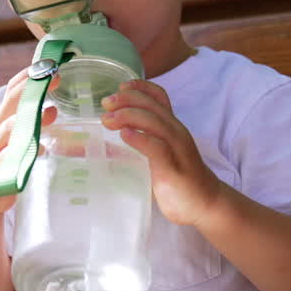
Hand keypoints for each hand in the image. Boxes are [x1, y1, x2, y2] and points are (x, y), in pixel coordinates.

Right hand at [0, 68, 57, 216]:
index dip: (28, 76)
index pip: (12, 91)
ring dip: (28, 119)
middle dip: (32, 89)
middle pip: (11, 104)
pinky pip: (11, 162)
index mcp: (0, 121)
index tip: (48, 63)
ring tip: (48, 111)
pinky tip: (41, 151)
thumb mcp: (13, 140)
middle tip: (55, 77)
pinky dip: (25, 155)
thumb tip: (52, 109)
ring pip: (9, 131)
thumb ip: (31, 124)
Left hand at [101, 80, 226, 227]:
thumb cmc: (175, 179)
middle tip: (105, 104)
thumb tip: (86, 148)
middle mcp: (175, 132)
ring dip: (129, 116)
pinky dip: (141, 139)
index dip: (140, 87)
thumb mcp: (151, 159)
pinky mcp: (174, 169)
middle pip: (152, 105)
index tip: (120, 87)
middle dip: (127, 99)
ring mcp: (177, 149)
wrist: (205, 204)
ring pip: (155, 122)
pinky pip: (159, 148)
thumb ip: (124, 149)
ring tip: (108, 120)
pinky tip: (125, 136)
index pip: (159, 97)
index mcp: (171, 127)